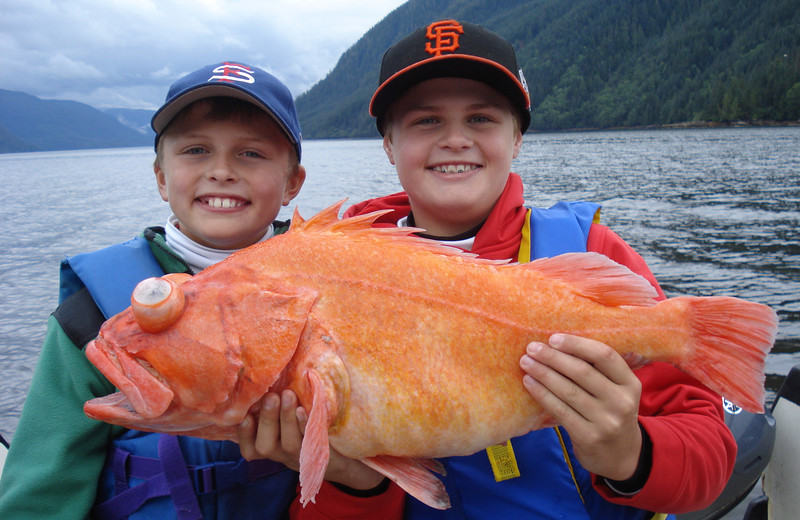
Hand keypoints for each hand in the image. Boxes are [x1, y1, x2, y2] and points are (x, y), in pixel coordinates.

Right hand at [237, 389, 385, 490]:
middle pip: (265, 446)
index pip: (249, 448)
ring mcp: (301, 457)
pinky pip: (311, 443)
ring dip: (286, 419)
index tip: (245, 414)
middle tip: (271, 396)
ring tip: (288, 395)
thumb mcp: (288, 422)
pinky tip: (304, 410)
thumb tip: (269, 374)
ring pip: (288, 444)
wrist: (342, 456)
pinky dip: (305, 426)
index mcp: (271, 447)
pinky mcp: (320, 455)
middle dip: (267, 420)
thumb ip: (277, 407)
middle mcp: (282, 455)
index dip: (244, 434)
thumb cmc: (308, 429)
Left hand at [519, 334, 642, 480]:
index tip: (553, 338)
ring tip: (526, 362)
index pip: (604, 356)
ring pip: (568, 390)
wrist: (623, 456)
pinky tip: (529, 383)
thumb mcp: (617, 391)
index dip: (577, 345)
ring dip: (543, 373)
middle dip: (553, 357)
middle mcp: (621, 401)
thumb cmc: (611, 412)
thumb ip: (598, 370)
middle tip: (531, 348)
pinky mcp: (589, 437)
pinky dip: (542, 394)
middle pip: (582, 372)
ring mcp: (606, 421)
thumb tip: (557, 344)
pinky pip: (560, 410)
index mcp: (630, 383)